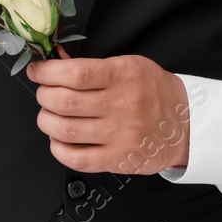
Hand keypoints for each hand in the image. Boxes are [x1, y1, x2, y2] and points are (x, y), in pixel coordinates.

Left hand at [25, 50, 190, 174]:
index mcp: (124, 76)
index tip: (37, 71)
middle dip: (43, 95)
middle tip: (44, 93)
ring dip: (46, 121)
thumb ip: (93, 66)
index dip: (47, 72)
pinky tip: (59, 139)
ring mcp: (119, 135)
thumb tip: (54, 62)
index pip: (75, 73)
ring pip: (65, 130)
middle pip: (64, 102)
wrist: (184, 124)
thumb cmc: (153, 90)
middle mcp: (122, 105)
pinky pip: (76, 158)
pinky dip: (58, 148)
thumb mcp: (129, 65)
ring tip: (49, 115)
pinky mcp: (117, 159)